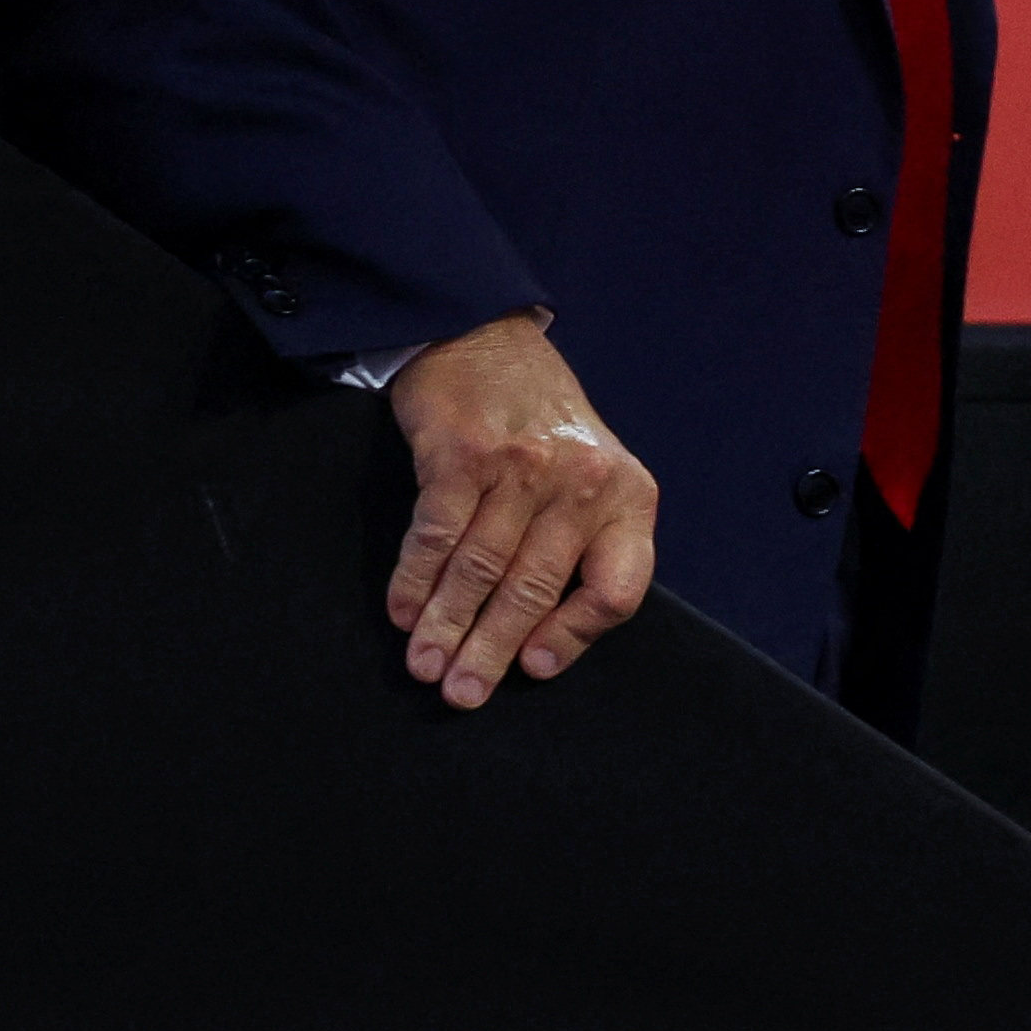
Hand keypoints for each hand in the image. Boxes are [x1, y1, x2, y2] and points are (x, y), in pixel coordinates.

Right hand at [383, 312, 657, 709]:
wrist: (485, 335)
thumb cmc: (542, 421)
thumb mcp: (594, 474)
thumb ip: (585, 546)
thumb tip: (542, 646)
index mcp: (627, 494)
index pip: (616, 589)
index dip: (573, 639)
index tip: (531, 668)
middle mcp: (581, 481)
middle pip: (534, 590)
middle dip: (489, 651)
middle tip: (460, 695)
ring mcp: (522, 465)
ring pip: (480, 569)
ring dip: (446, 626)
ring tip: (425, 666)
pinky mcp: (464, 453)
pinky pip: (437, 534)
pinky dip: (415, 578)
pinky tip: (402, 610)